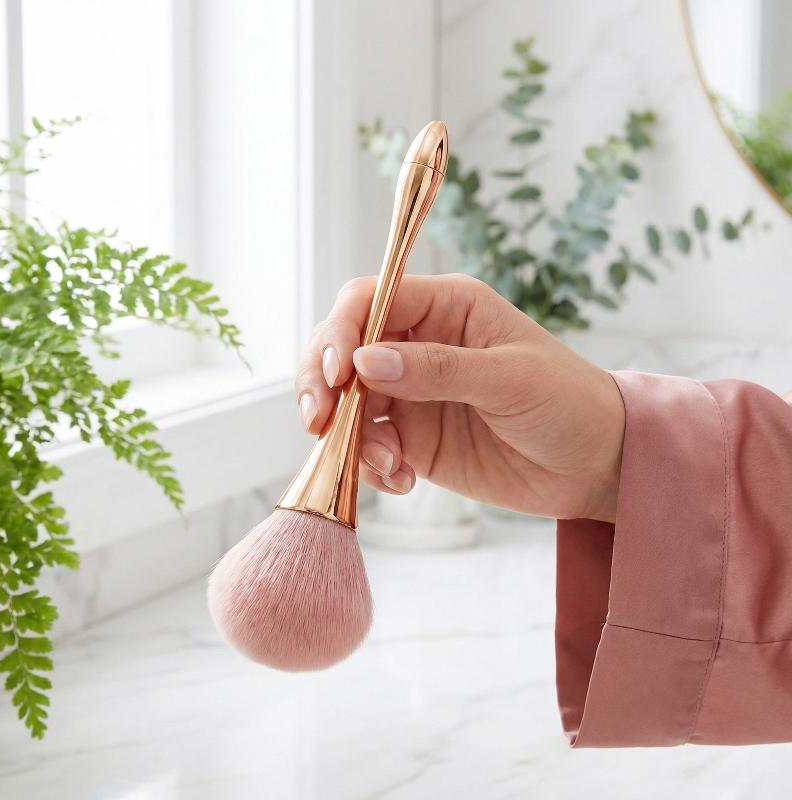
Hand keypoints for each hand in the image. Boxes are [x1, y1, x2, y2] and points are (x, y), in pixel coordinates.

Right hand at [295, 274, 624, 521]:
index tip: (338, 374)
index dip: (342, 332)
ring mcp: (412, 394)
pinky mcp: (413, 439)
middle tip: (319, 421)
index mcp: (445, 307)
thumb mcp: (509, 378)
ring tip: (388, 466)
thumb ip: (437, 369)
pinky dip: (370, 466)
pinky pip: (368, 446)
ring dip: (349, 436)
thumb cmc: (568, 402)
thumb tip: (365, 363)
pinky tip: (403, 481)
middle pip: (343, 349)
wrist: (595, 465)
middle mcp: (418, 345)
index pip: (369, 300)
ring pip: (348, 403)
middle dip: (323, 384)